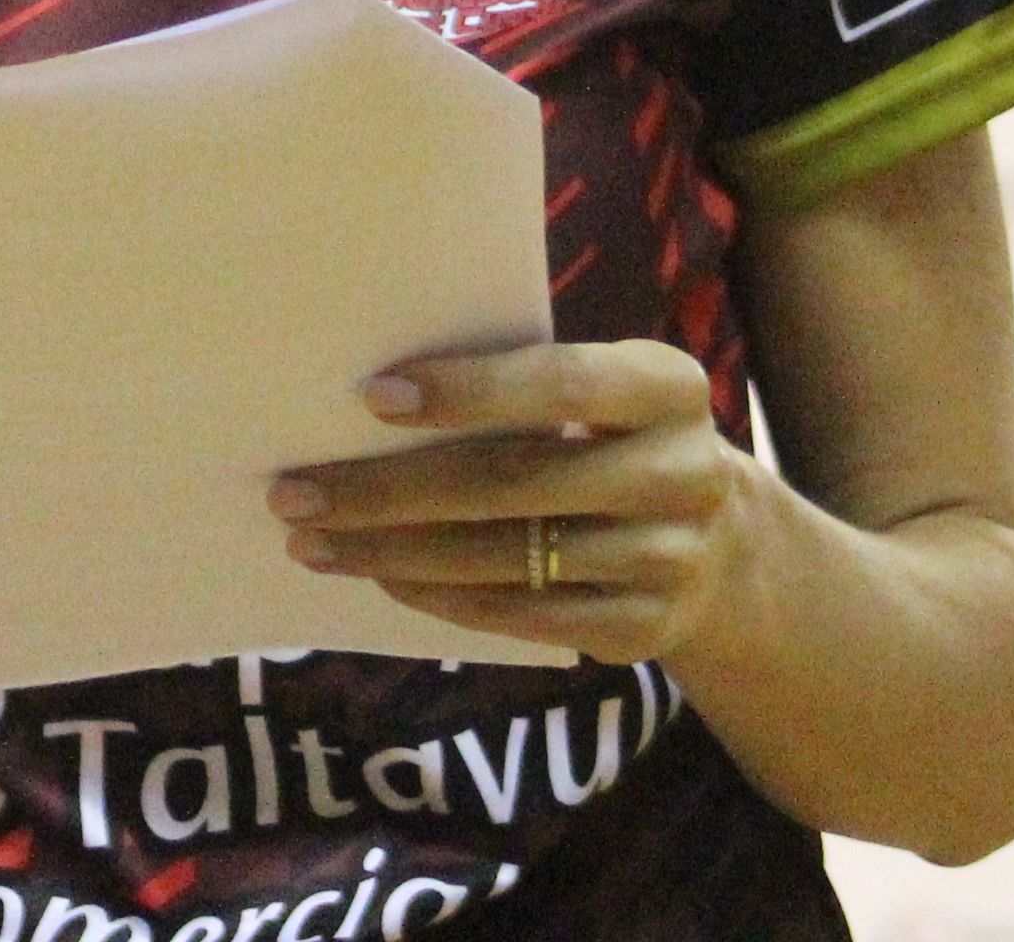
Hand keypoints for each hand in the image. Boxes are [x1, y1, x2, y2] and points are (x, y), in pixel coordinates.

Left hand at [273, 339, 759, 665]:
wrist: (720, 543)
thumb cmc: (608, 437)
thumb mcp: (595, 395)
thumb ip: (516, 387)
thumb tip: (365, 398)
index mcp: (667, 386)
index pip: (562, 383)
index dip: (470, 390)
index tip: (371, 396)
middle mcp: (684, 473)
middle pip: (514, 482)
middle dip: (389, 489)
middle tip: (294, 491)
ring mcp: (671, 559)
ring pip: (507, 559)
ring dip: (394, 552)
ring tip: (313, 540)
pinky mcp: (647, 629)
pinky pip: (523, 614)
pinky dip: (440, 597)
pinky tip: (381, 577)